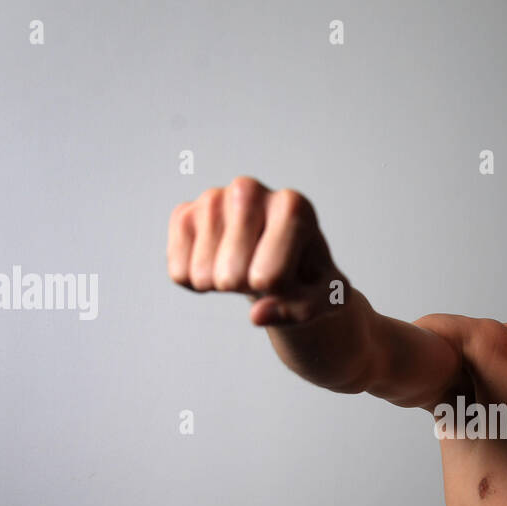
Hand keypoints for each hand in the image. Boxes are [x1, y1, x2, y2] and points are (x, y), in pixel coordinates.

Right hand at [168, 177, 344, 325]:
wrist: (282, 261)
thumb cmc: (308, 278)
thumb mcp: (326, 300)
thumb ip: (303, 311)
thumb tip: (257, 315)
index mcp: (292, 205)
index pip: (272, 277)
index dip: (281, 295)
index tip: (293, 278)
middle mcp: (249, 190)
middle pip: (231, 276)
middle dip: (247, 290)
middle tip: (262, 273)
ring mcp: (212, 198)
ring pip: (203, 276)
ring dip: (223, 287)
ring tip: (242, 267)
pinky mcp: (184, 214)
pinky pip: (179, 272)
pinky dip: (197, 284)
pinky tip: (217, 266)